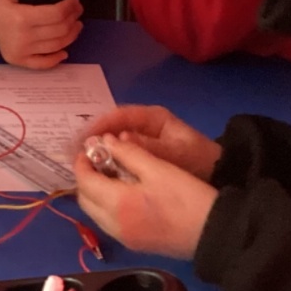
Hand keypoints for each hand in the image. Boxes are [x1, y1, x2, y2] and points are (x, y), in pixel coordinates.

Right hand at [0, 0, 82, 68]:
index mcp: (20, 18)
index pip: (56, 14)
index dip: (70, 7)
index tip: (75, 1)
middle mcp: (23, 38)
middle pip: (60, 30)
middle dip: (73, 19)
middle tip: (77, 11)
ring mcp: (22, 52)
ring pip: (57, 45)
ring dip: (72, 35)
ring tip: (76, 25)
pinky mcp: (20, 61)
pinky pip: (44, 64)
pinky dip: (57, 59)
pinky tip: (65, 52)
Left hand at [74, 136, 216, 259]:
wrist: (216, 233)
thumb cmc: (188, 197)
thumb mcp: (158, 168)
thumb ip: (128, 153)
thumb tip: (104, 141)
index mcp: (118, 204)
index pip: (85, 181)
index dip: (82, 162)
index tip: (90, 149)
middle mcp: (114, 225)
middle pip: (85, 200)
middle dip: (86, 178)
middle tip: (99, 160)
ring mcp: (125, 239)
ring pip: (95, 214)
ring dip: (96, 193)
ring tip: (112, 174)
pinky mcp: (136, 246)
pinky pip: (109, 224)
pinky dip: (107, 207)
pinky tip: (125, 194)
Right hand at [81, 105, 220, 180]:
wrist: (218, 175)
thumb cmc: (199, 160)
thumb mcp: (178, 153)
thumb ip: (151, 148)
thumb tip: (119, 141)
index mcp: (152, 117)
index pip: (119, 115)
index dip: (98, 124)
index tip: (82, 138)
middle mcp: (143, 126)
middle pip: (111, 127)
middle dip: (91, 138)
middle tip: (73, 152)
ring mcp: (140, 140)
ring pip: (112, 141)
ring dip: (96, 151)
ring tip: (78, 163)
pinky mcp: (140, 155)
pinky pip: (119, 155)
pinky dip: (106, 162)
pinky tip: (95, 172)